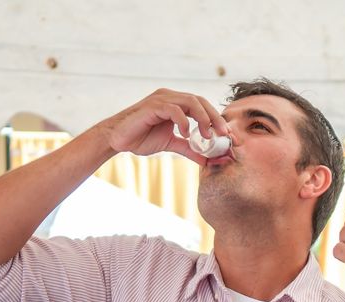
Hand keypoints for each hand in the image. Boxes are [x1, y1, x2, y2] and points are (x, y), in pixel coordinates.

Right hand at [96, 88, 228, 164]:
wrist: (117, 139)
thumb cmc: (141, 138)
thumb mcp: (171, 144)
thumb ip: (189, 149)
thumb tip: (207, 160)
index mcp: (176, 104)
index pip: (202, 106)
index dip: (216, 118)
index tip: (226, 135)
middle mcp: (170, 97)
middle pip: (200, 101)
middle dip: (215, 117)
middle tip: (223, 134)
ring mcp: (161, 99)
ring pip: (190, 101)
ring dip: (202, 118)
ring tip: (207, 136)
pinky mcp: (152, 105)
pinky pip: (174, 109)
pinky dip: (183, 121)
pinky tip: (185, 134)